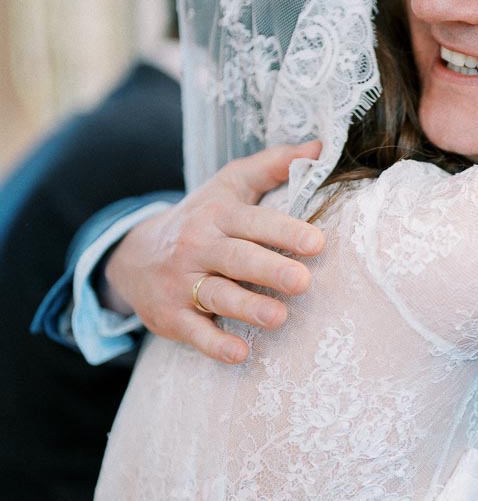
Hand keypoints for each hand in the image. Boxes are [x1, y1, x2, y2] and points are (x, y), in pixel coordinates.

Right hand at [103, 142, 323, 362]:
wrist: (133, 256)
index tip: (316, 242)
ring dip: (248, 307)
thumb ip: (273, 165)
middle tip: (302, 282)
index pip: (253, 221)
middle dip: (269, 270)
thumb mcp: (229, 185)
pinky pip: (194, 332)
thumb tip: (320, 146)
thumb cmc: (201, 219)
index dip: (283, 231)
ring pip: (216, 295)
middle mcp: (197, 247)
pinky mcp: (171, 316)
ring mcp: (181, 283)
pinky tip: (240, 353)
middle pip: (236, 258)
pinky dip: (215, 344)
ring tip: (278, 318)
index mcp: (217, 215)